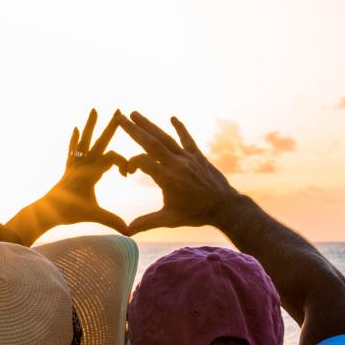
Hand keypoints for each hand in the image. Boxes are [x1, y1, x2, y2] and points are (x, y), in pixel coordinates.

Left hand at [41, 109, 129, 233]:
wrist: (47, 211)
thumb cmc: (70, 212)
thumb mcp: (94, 215)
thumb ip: (112, 220)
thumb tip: (130, 232)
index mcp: (91, 172)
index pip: (112, 158)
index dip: (124, 163)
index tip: (128, 175)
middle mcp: (83, 164)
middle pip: (99, 141)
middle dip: (110, 127)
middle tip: (118, 111)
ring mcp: (75, 164)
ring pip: (84, 140)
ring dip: (90, 125)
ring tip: (94, 109)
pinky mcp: (69, 168)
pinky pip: (73, 150)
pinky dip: (75, 139)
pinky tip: (75, 129)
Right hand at [116, 111, 240, 233]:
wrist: (224, 207)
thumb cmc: (195, 214)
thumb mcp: (169, 219)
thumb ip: (147, 223)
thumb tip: (125, 231)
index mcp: (167, 179)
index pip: (143, 162)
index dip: (132, 163)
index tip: (128, 171)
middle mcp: (176, 164)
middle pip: (151, 142)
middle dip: (134, 129)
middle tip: (119, 116)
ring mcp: (188, 158)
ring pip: (165, 137)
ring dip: (149, 124)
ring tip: (135, 113)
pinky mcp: (198, 156)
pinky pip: (187, 139)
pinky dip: (180, 128)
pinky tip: (172, 117)